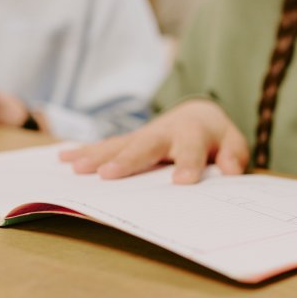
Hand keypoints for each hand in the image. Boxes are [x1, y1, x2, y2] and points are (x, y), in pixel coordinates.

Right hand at [59, 99, 247, 183]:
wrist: (197, 115)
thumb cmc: (215, 138)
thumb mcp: (233, 143)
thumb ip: (234, 155)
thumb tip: (231, 171)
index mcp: (193, 133)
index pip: (191, 150)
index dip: (188, 165)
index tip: (182, 182)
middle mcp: (164, 131)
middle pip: (145, 145)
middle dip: (127, 160)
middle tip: (108, 174)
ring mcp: (143, 136)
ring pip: (119, 144)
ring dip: (96, 155)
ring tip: (75, 167)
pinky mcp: (129, 142)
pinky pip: (105, 146)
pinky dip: (84, 152)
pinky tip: (62, 159)